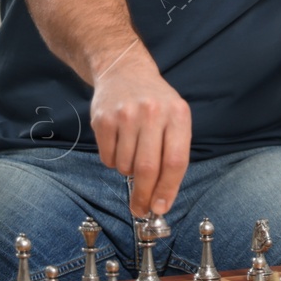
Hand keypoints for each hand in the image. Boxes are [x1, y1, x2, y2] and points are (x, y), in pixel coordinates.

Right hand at [89, 57, 190, 216]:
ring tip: (132, 154)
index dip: (168, 190)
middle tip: (141, 209)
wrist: (124, 70)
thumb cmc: (155, 102)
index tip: (160, 208)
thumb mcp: (174, 118)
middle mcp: (152, 112)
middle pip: (148, 168)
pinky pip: (108, 158)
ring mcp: (125, 115)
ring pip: (125, 166)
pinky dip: (113, 161)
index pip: (175, 161)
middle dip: (144, 196)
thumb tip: (161, 200)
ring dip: (128, 172)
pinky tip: (119, 144)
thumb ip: (172, 154)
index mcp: (177, 114)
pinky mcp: (103, 119)